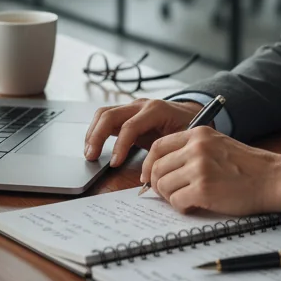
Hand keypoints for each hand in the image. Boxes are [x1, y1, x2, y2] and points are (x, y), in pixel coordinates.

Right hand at [84, 98, 203, 165]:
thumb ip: (165, 154)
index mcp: (156, 110)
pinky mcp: (127, 113)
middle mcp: (141, 105)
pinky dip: (96, 130)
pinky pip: (106, 118)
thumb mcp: (182, 140)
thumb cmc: (188, 127)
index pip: (130, 126)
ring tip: (89, 153)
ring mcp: (132, 107)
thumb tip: (147, 176)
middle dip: (97, 136)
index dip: (120, 146)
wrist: (191, 113)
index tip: (114, 164)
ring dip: (93, 132)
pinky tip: (93, 146)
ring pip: (104, 113)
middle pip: (110, 115)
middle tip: (91, 157)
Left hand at [140, 127, 280, 216]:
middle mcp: (196, 147)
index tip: (150, 178)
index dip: (149, 165)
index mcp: (198, 134)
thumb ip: (191, 151)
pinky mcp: (203, 189)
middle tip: (169, 194)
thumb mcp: (217, 146)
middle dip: (158, 185)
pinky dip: (182, 207)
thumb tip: (161, 170)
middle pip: (157, 167)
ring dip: (171, 197)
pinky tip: (195, 206)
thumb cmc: (247, 167)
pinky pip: (176, 201)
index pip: (158, 146)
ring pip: (164, 185)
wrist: (272, 179)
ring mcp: (199, 167)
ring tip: (187, 199)